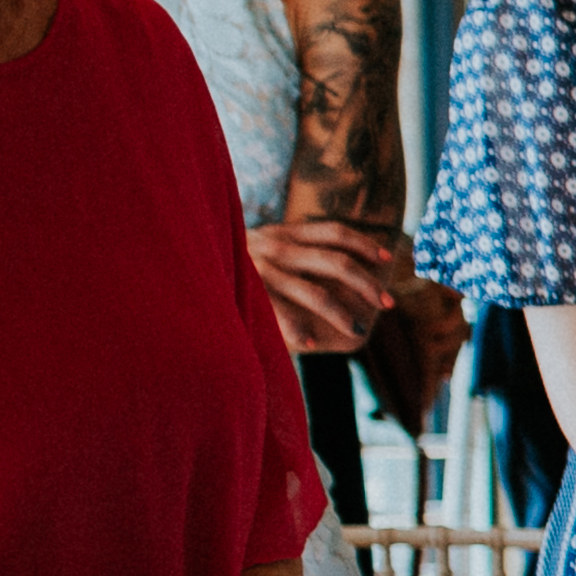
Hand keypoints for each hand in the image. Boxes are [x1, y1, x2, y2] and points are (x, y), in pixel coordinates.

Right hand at [243, 219, 399, 357]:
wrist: (186, 256)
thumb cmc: (233, 257)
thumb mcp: (263, 242)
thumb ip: (294, 247)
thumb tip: (343, 262)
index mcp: (285, 232)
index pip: (335, 232)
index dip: (365, 244)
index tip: (388, 258)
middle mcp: (277, 248)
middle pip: (337, 263)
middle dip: (367, 284)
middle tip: (388, 303)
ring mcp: (263, 271)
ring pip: (316, 292)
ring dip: (342, 313)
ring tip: (358, 330)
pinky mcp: (247, 292)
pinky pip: (278, 314)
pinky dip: (296, 328)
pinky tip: (311, 343)